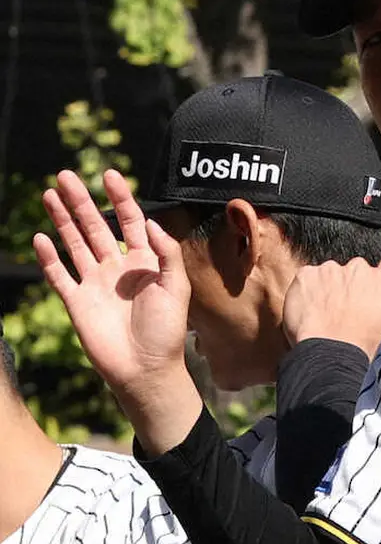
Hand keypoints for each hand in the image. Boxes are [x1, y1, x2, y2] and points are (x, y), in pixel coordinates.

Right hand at [34, 170, 202, 453]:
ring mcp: (95, 283)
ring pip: (75, 243)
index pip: (131, 220)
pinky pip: (59, 275)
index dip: (120, 197)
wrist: (146, 368)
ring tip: (50, 194)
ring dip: (62, 220)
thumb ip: (167, 253)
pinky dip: (49, 257)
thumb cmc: (167, 330)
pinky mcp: (77, 302)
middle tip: (65, 175)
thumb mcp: (176, 286)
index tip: (109, 174)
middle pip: (97, 225)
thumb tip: (152, 223)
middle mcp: (118, 267)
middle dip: (81, 201)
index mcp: (145, 260)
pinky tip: (40, 238)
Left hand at [282, 257, 380, 358]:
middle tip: (342, 313)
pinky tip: (307, 312)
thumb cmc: (362, 348)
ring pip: (329, 274)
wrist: (330, 355)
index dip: (377, 282)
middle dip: (349, 287)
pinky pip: (306, 278)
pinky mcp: (307, 274)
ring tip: (322, 316)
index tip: (369, 295)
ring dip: (327, 289)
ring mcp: (331, 269)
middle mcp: (360, 268)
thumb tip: (378, 303)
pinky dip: (306, 292)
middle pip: (355, 271)